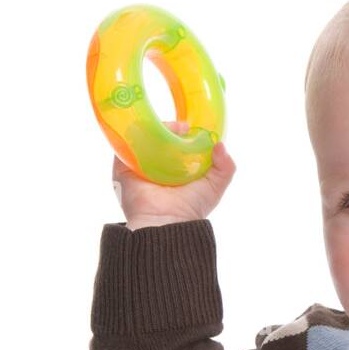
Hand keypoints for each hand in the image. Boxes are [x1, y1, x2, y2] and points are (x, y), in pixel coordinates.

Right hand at [112, 121, 235, 228]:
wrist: (167, 221)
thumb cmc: (191, 208)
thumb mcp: (215, 186)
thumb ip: (225, 166)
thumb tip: (220, 144)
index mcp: (175, 170)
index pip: (177, 144)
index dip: (184, 133)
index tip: (191, 128)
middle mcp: (156, 167)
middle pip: (159, 138)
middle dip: (170, 129)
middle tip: (182, 128)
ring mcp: (138, 167)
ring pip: (142, 138)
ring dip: (154, 129)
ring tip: (169, 131)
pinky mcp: (123, 169)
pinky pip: (123, 146)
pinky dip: (133, 136)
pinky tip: (149, 132)